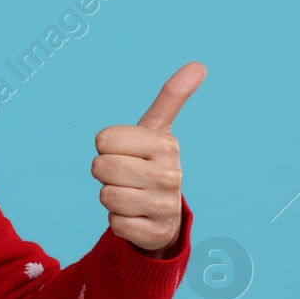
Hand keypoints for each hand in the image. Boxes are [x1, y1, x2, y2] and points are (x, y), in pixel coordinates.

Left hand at [91, 62, 204, 255]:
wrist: (163, 214)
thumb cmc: (150, 164)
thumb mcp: (157, 130)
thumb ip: (172, 97)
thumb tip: (199, 65)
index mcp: (166, 144)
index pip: (102, 140)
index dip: (105, 148)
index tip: (125, 153)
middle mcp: (171, 174)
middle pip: (100, 168)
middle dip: (105, 173)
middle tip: (125, 176)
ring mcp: (166, 205)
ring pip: (105, 196)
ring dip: (110, 198)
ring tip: (131, 195)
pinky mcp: (156, 233)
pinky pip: (114, 224)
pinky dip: (118, 222)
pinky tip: (135, 217)